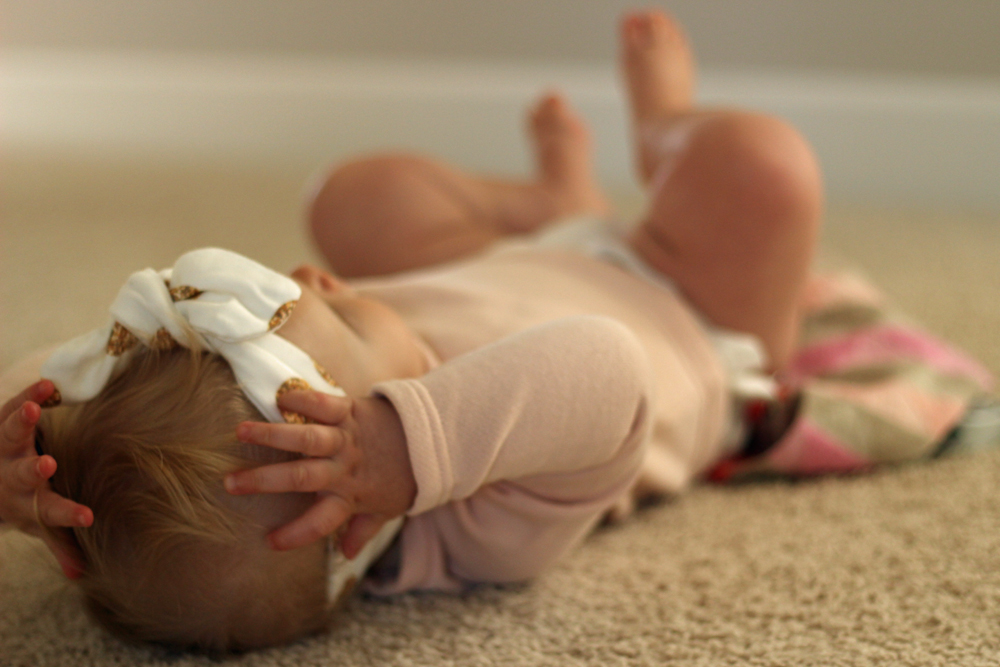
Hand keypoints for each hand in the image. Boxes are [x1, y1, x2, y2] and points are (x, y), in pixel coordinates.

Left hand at [0, 380, 92, 578]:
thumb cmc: (21, 495)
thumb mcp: (36, 521)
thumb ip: (59, 544)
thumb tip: (80, 576)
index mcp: (29, 501)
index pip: (51, 511)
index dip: (68, 514)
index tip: (89, 516)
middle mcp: (15, 473)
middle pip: (23, 473)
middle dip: (33, 470)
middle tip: (45, 465)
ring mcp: (6, 446)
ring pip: (11, 434)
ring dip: (21, 422)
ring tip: (32, 409)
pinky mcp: (4, 421)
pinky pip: (14, 405)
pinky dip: (30, 394)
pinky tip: (47, 385)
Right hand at [225, 390, 415, 557]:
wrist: (433, 434)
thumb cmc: (405, 475)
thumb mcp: (388, 508)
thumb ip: (363, 529)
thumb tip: (345, 554)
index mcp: (352, 495)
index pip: (322, 521)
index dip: (297, 534)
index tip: (270, 542)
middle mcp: (346, 467)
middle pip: (303, 476)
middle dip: (266, 480)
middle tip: (230, 483)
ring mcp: (348, 437)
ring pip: (307, 437)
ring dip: (273, 434)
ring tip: (241, 432)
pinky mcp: (351, 409)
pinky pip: (325, 403)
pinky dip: (303, 399)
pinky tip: (279, 399)